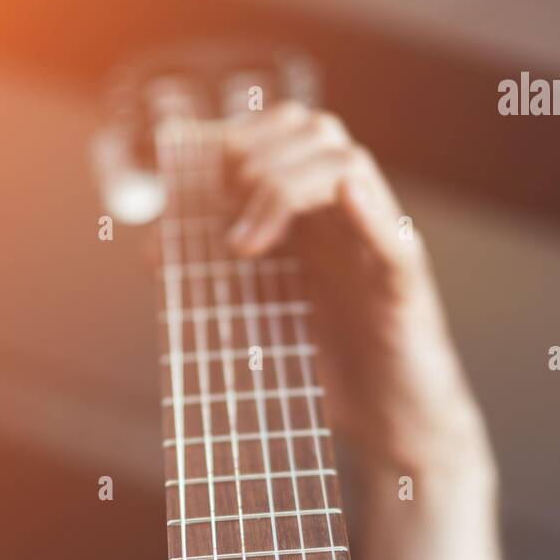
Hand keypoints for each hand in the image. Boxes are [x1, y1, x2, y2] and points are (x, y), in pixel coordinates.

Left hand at [224, 103, 493, 485]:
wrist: (391, 427)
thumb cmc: (331, 374)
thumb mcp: (259, 319)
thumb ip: (217, 282)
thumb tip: (154, 252)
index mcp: (312, 220)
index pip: (281, 138)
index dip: (234, 141)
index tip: (194, 183)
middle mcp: (348, 221)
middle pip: (316, 132)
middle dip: (254, 156)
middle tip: (222, 212)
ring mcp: (378, 248)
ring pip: (349, 164)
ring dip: (284, 187)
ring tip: (244, 246)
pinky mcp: (405, 288)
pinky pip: (394, 236)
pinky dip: (369, 211)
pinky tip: (344, 199)